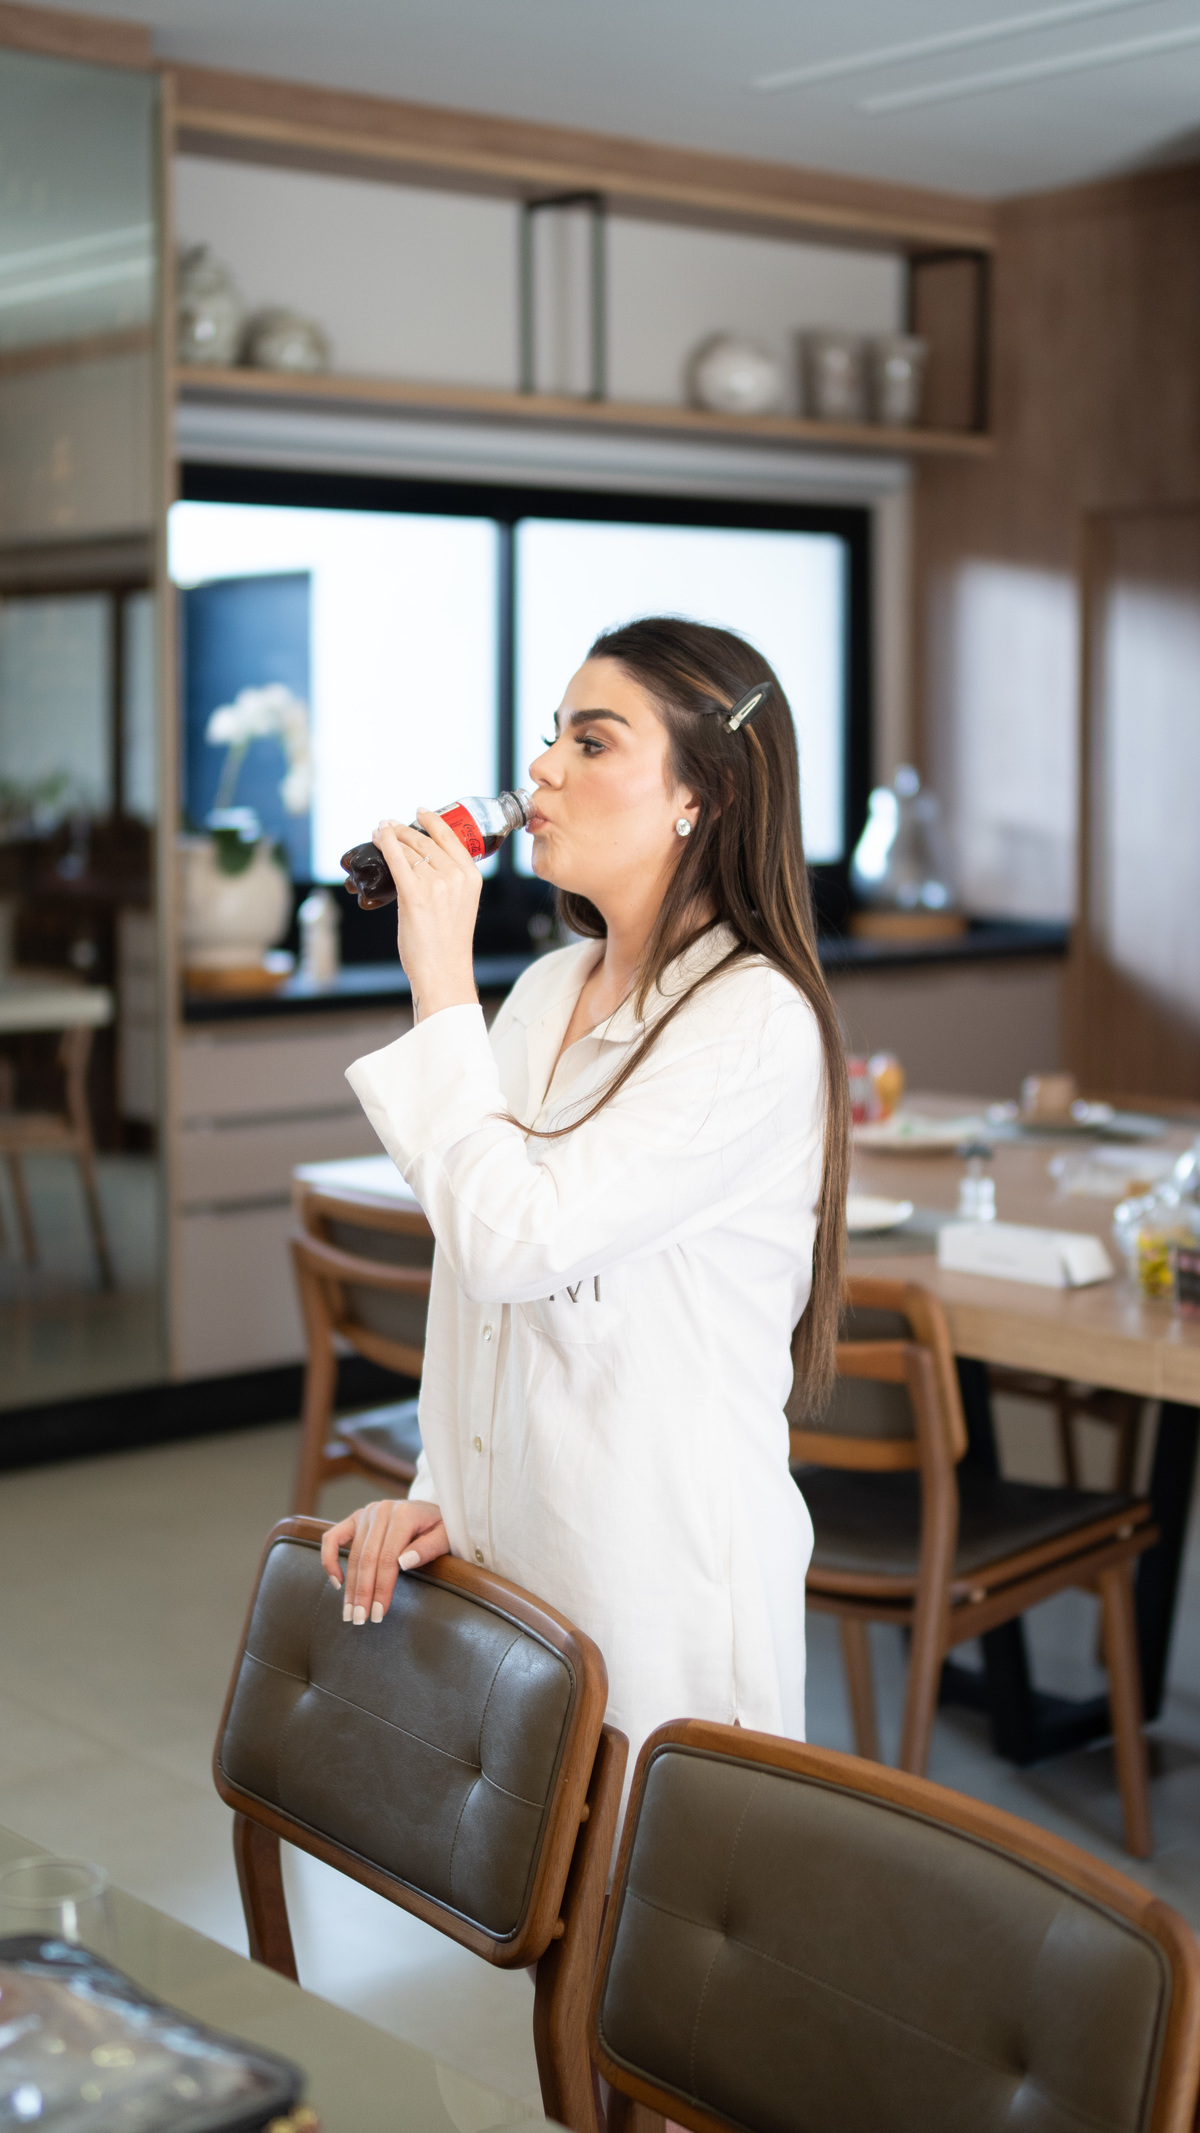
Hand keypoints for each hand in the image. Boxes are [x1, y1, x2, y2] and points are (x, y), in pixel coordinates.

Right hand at [321, 1498, 449, 1623]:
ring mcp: (366, 1513)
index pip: (388, 1558)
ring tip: (349, 1612)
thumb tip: (404, 1563)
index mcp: (404, 1514)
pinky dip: (329, 1559)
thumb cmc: (441, 1527)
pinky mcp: (355, 1518)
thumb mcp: (445, 1536)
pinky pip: (333, 1537)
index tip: (378, 1613)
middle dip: (363, 1593)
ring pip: (352, 1554)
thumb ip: (428, 1548)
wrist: (431, 1510)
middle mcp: (382, 1511)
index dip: (382, 1588)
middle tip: (360, 1619)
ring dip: (350, 1587)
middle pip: (367, 1558)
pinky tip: (337, 1583)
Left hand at [374, 811, 480, 1020]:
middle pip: (425, 841)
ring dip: (391, 836)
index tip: (421, 812)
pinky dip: (384, 843)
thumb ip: (449, 883)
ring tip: (380, 833)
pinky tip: (377, 835)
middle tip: (390, 826)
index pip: (450, 837)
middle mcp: (456, 876)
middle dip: (404, 830)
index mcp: (472, 877)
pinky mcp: (414, 894)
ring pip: (409, 849)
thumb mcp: (461, 905)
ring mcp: (435, 884)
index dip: (433, 820)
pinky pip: (396, 859)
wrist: (443, 971)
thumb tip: (421, 865)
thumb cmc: (448, 945)